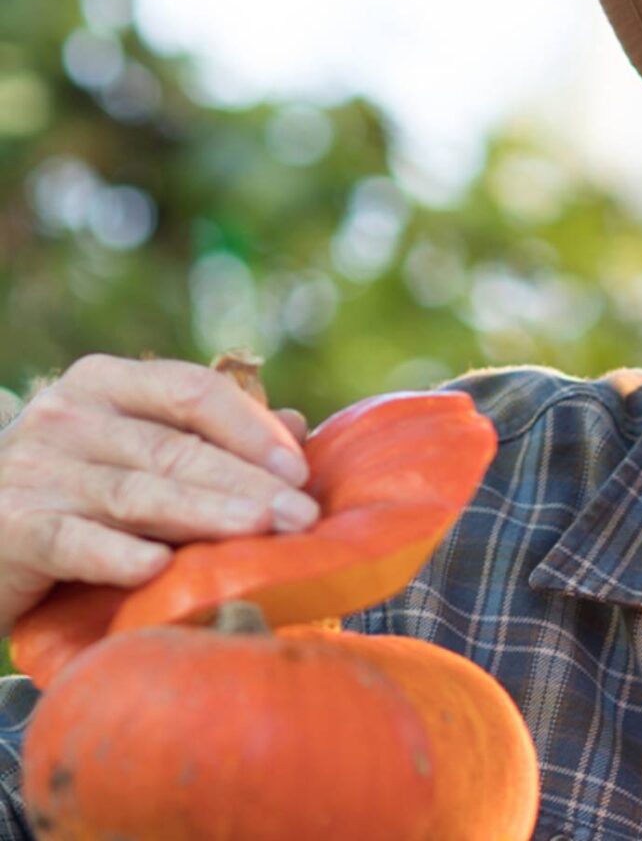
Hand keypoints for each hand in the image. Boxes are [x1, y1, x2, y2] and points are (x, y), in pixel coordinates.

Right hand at [0, 355, 320, 633]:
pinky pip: (72, 540)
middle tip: (301, 515)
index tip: (300, 471)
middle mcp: (67, 417)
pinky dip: (115, 555)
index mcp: (106, 384)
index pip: (190, 391)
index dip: (251, 429)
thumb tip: (297, 427)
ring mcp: (33, 470)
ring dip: (204, 513)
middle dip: (246, 482)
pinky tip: (156, 568)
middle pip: (173, 448)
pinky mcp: (12, 527)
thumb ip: (211, 436)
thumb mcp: (140, 450)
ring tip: (259, 530)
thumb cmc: (78, 487)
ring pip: (135, 492)